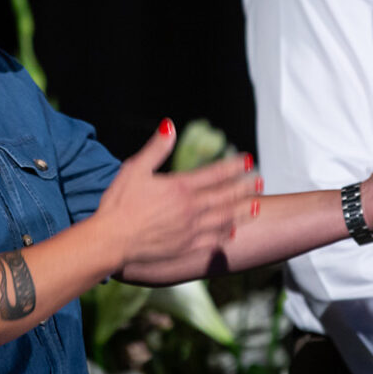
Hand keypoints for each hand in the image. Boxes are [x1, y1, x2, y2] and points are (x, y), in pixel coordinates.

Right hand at [96, 119, 254, 270]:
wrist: (111, 241)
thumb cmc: (119, 203)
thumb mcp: (134, 169)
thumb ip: (156, 148)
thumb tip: (170, 126)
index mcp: (181, 188)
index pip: (215, 174)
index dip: (234, 166)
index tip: (248, 161)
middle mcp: (191, 209)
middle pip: (226, 197)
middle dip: (245, 188)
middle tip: (260, 182)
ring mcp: (191, 230)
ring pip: (225, 219)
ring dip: (242, 211)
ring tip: (257, 206)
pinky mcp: (185, 247)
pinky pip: (212, 241)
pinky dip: (225, 235)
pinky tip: (232, 232)